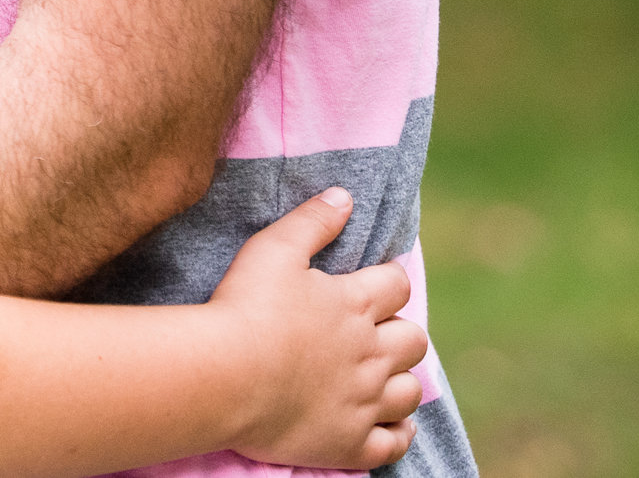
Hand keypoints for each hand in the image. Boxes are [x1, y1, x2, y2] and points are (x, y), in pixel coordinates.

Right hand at [212, 189, 429, 469]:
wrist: (225, 376)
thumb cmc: (245, 307)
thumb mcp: (273, 249)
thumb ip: (312, 221)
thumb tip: (345, 195)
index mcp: (355, 305)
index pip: (396, 286)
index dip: (388, 282)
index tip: (375, 284)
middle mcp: (371, 353)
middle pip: (413, 340)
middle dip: (400, 332)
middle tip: (374, 332)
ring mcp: (364, 402)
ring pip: (409, 392)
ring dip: (400, 381)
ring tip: (381, 377)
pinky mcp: (351, 442)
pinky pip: (394, 443)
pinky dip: (398, 433)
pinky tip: (390, 425)